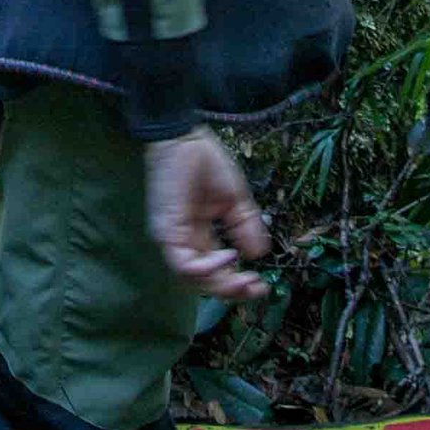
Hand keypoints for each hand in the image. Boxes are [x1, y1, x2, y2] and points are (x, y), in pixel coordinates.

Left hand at [143, 131, 270, 301]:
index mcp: (200, 235)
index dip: (238, 283)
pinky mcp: (166, 231)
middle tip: (255, 290)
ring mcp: (173, 238)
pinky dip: (205, 268)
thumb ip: (245, 227)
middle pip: (205, 280)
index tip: (263, 286)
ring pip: (192, 278)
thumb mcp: (235, 199)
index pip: (217, 269)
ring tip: (242, 279)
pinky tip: (227, 257)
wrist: (185, 138)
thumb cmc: (206, 163)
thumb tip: (258, 255)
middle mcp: (185, 241)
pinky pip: (182, 263)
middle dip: (231, 291)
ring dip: (220, 284)